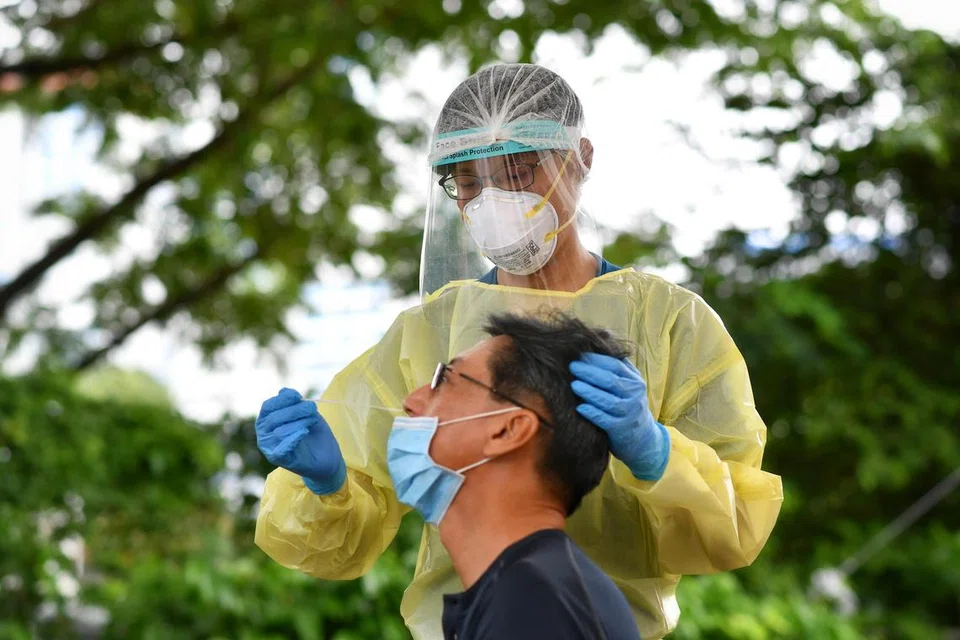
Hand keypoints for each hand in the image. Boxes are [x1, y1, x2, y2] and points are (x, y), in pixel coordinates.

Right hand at [255, 388, 346, 494]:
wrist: (327, 458)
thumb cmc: (314, 434)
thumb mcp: (307, 413)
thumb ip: (295, 403)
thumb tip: (283, 391)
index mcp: (268, 419)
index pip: (268, 406)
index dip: (282, 400)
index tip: (298, 396)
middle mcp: (264, 433)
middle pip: (274, 418)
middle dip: (295, 410)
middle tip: (312, 409)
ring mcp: (269, 447)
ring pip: (279, 432)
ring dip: (298, 423)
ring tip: (311, 423)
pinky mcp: (277, 459)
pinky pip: (282, 448)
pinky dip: (294, 438)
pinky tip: (304, 432)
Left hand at [569, 353, 669, 480]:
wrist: (643, 438)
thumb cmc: (628, 405)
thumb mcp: (629, 385)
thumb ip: (618, 367)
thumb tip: (601, 342)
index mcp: (635, 381)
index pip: (615, 366)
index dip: (597, 359)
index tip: (579, 355)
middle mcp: (634, 395)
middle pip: (610, 381)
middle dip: (589, 372)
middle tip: (572, 366)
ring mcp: (629, 413)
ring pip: (608, 401)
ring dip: (589, 392)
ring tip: (573, 385)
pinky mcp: (621, 429)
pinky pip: (605, 420)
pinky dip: (592, 413)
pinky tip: (580, 407)